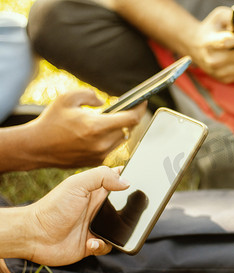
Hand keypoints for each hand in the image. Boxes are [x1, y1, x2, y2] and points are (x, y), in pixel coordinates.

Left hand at [24, 166, 129, 265]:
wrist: (33, 235)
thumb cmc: (52, 207)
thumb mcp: (77, 184)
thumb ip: (102, 177)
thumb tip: (127, 181)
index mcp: (96, 191)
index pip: (117, 180)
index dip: (129, 178)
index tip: (140, 181)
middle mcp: (98, 207)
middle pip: (124, 205)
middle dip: (131, 209)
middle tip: (134, 212)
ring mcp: (95, 225)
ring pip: (120, 228)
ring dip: (119, 231)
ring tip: (107, 231)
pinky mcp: (91, 244)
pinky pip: (107, 246)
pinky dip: (102, 246)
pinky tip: (91, 242)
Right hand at [26, 90, 146, 167]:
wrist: (37, 147)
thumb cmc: (51, 121)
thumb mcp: (68, 98)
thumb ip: (90, 94)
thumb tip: (104, 102)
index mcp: (96, 127)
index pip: (131, 119)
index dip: (140, 109)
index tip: (142, 102)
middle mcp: (101, 143)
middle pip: (127, 128)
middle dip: (125, 118)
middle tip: (117, 111)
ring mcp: (100, 155)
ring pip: (121, 139)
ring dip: (117, 130)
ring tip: (102, 123)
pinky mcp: (97, 162)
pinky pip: (111, 148)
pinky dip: (109, 139)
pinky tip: (95, 135)